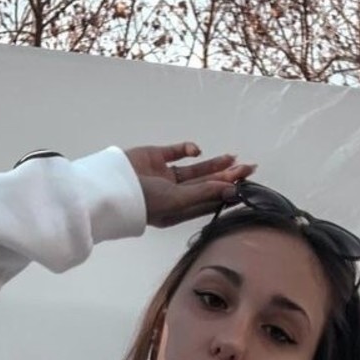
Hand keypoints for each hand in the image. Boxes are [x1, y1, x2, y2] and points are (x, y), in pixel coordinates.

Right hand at [124, 142, 256, 227]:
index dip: (227, 193)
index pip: (208, 201)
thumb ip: (203, 193)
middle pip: (206, 185)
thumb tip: (230, 189)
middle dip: (227, 177)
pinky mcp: (155, 158)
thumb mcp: (176, 201)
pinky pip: (176, 152)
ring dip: (214, 164)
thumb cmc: (142, 201)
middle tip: (249, 169)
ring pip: (195, 170)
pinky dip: (188, 149)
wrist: (111, 184)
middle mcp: (173, 194)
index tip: (247, 187)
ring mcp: (164, 176)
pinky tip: (196, 150)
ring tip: (235, 159)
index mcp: (178, 210)